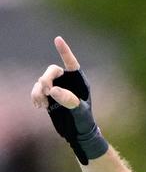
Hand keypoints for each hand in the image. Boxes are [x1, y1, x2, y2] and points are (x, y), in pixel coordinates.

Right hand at [31, 36, 107, 163]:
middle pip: (52, 71)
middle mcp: (67, 82)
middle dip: (46, 79)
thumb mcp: (80, 112)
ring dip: (39, 90)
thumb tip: (53, 90)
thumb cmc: (84, 121)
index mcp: (79, 82)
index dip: (64, 51)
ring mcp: (57, 88)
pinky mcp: (48, 96)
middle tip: (46, 92)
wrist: (78, 133)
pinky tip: (38, 105)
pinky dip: (35, 96)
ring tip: (42, 104)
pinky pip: (37, 90)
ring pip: (42, 81)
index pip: (71, 63)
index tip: (58, 39)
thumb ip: (69, 100)